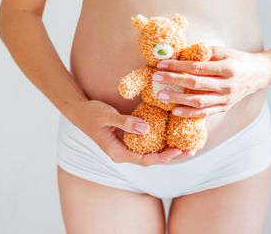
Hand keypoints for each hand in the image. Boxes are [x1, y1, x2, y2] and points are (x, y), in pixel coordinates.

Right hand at [68, 100, 194, 165]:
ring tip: (187, 146)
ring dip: (168, 150)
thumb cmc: (92, 114)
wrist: (79, 111)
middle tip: (191, 150)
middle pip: (152, 159)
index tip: (177, 150)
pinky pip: (147, 144)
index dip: (163, 157)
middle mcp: (124, 153)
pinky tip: (172, 137)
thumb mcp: (108, 116)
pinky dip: (160, 142)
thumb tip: (146, 129)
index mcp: (118, 152)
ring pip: (151, 153)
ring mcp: (127, 148)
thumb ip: (125, 122)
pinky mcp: (129, 140)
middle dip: (171, 156)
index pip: (145, 159)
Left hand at [152, 46, 270, 117]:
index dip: (178, 66)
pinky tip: (176, 111)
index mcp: (227, 68)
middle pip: (195, 84)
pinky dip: (190, 113)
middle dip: (173, 81)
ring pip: (198, 102)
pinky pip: (205, 113)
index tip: (162, 64)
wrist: (258, 75)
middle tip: (156, 78)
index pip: (197, 67)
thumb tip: (182, 52)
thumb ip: (205, 52)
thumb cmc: (239, 60)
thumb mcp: (225, 51)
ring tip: (161, 95)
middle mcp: (227, 85)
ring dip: (177, 99)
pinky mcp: (224, 108)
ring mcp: (226, 99)